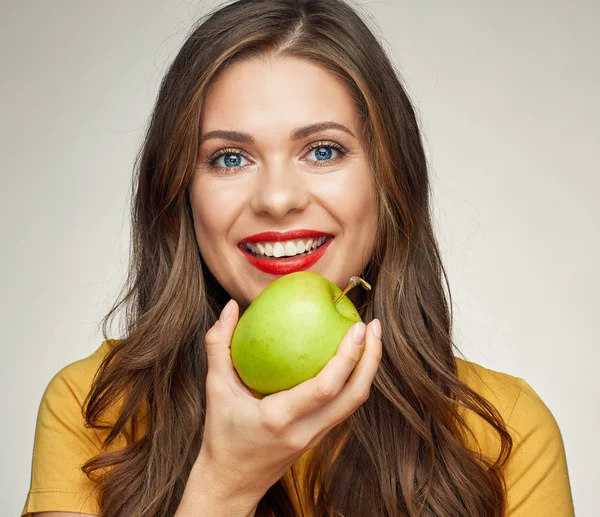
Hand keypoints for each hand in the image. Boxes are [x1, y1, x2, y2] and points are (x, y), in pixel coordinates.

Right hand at [195, 298, 381, 500]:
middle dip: (371, 359)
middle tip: (374, 325)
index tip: (358, 327)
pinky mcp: (320, 437)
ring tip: (372, 337)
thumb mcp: (215, 388)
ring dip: (368, 370)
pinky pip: (345, 406)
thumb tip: (231, 306)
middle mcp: (305, 430)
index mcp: (280, 418)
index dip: (348, 356)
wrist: (232, 481)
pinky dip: (355, 380)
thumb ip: (218, 345)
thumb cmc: (221, 433)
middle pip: (354, 396)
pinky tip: (353, 358)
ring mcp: (316, 436)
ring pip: (355, 403)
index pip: (325, 387)